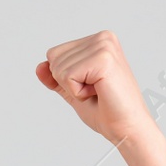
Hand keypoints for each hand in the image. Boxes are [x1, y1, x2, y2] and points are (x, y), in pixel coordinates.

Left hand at [35, 30, 156, 147]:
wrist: (126, 127)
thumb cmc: (106, 110)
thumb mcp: (73, 90)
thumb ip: (56, 78)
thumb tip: (39, 66)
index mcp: (98, 40)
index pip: (55, 54)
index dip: (65, 78)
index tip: (91, 86)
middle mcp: (102, 37)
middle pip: (54, 58)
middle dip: (68, 83)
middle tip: (95, 91)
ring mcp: (104, 46)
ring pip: (58, 68)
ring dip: (74, 88)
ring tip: (99, 92)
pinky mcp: (103, 59)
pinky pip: (67, 76)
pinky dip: (78, 92)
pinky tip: (99, 92)